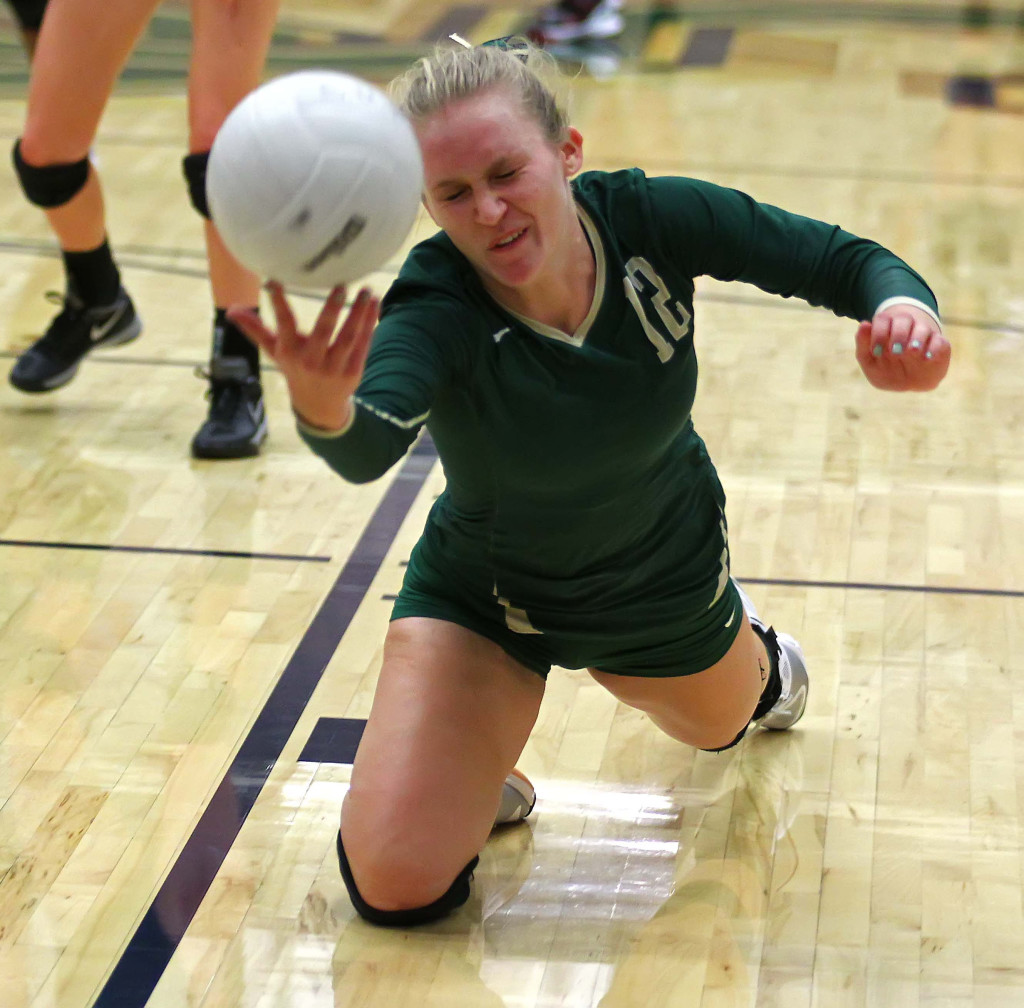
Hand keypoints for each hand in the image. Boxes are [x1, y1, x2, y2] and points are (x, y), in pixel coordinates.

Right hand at [228, 281, 379, 430]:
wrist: (318, 405)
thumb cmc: (295, 369)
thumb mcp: (275, 352)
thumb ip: (256, 329)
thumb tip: (232, 310)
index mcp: (290, 352)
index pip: (284, 325)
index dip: (279, 304)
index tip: (275, 281)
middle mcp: (312, 361)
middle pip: (324, 332)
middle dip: (332, 308)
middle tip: (342, 284)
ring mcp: (334, 367)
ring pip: (348, 337)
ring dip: (359, 313)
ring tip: (366, 290)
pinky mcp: (353, 371)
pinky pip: (363, 344)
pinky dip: (370, 323)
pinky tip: (375, 303)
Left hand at [855, 305, 949, 390]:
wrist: (909, 382)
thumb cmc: (885, 369)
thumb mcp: (869, 361)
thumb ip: (863, 345)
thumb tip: (864, 324)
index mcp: (887, 328)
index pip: (882, 319)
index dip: (879, 333)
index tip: (876, 352)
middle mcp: (906, 327)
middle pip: (903, 319)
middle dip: (898, 334)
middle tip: (895, 351)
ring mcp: (924, 335)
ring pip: (922, 327)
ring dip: (916, 338)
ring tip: (911, 351)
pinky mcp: (940, 345)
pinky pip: (940, 341)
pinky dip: (934, 348)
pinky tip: (926, 357)